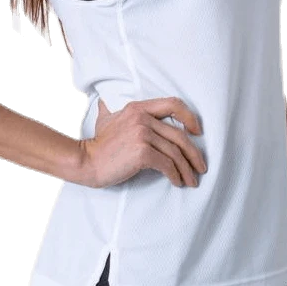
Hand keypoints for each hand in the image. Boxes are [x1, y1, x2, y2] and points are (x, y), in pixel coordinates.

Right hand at [78, 97, 207, 189]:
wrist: (86, 160)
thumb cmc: (98, 144)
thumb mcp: (106, 119)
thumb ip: (110, 110)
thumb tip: (104, 103)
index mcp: (138, 107)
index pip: (173, 104)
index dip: (190, 117)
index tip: (197, 132)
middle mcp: (142, 117)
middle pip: (179, 134)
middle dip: (194, 154)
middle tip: (200, 167)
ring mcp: (142, 134)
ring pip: (175, 152)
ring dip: (187, 169)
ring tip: (191, 181)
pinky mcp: (142, 152)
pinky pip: (167, 164)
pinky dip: (175, 175)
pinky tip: (177, 182)